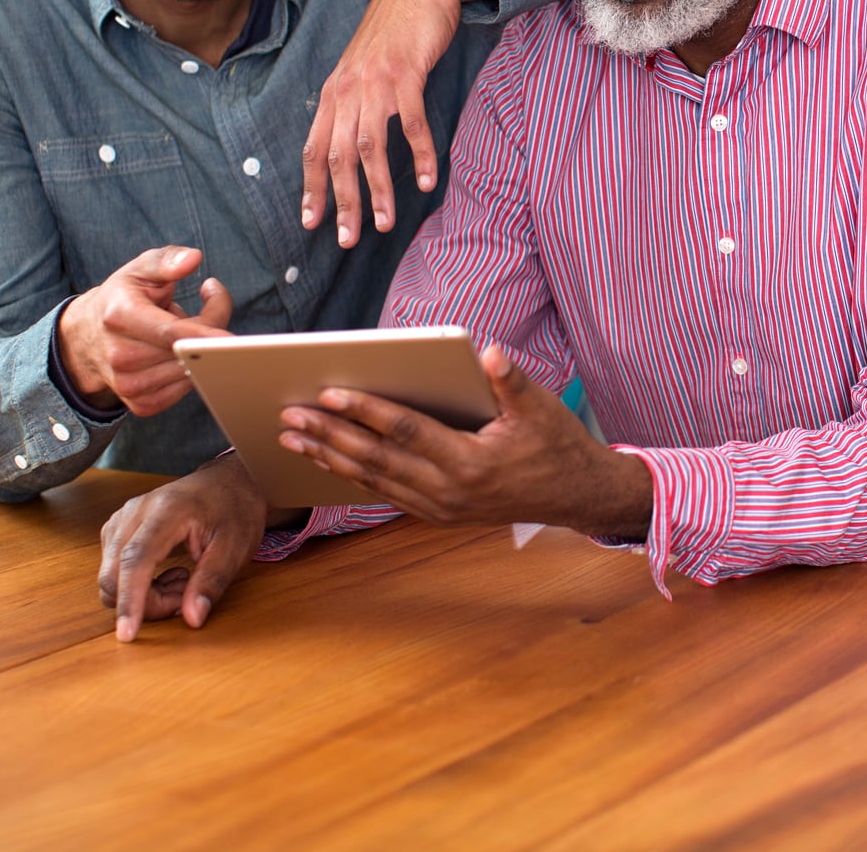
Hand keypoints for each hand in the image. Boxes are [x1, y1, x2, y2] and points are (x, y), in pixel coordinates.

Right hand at [58, 246, 233, 414]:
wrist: (88, 338)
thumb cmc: (122, 298)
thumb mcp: (139, 270)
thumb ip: (167, 261)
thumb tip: (194, 258)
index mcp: (119, 317)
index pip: (170, 332)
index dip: (205, 333)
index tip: (232, 337)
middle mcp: (120, 355)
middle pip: (186, 351)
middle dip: (209, 330)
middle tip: (210, 306)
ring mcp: (128, 384)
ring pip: (190, 372)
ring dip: (200, 352)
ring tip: (185, 332)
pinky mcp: (140, 404)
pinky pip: (184, 390)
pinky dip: (191, 372)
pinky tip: (180, 355)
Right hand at [97, 452, 296, 641]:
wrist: (230, 482)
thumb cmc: (235, 511)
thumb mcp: (235, 548)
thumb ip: (212, 582)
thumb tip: (192, 618)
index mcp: (167, 511)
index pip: (135, 560)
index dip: (130, 600)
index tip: (128, 634)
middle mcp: (135, 511)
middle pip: (113, 574)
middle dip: (143, 601)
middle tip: (184, 596)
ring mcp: (122, 518)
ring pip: (110, 575)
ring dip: (140, 593)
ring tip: (182, 580)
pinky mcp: (118, 528)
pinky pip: (113, 568)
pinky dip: (136, 583)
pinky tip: (166, 574)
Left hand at [277, 345, 651, 536]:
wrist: (576, 496)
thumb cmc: (557, 445)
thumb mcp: (542, 408)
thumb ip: (511, 380)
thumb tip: (488, 352)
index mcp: (470, 461)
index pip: (406, 431)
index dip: (366, 410)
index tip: (330, 392)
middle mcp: (449, 490)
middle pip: (377, 459)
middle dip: (329, 436)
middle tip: (290, 416)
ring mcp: (441, 507)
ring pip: (374, 480)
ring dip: (330, 458)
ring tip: (293, 438)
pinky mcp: (439, 514)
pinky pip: (386, 493)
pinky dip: (353, 476)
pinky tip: (328, 460)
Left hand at [301, 0, 496, 248]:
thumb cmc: (395, 31)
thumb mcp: (364, 67)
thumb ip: (355, 101)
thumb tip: (352, 141)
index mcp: (334, 92)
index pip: (313, 148)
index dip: (310, 188)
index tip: (312, 222)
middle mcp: (347, 90)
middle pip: (337, 156)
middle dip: (342, 202)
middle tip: (349, 239)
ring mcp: (376, 82)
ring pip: (369, 147)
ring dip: (376, 189)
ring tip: (384, 223)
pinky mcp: (406, 74)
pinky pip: (412, 123)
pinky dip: (419, 154)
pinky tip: (427, 180)